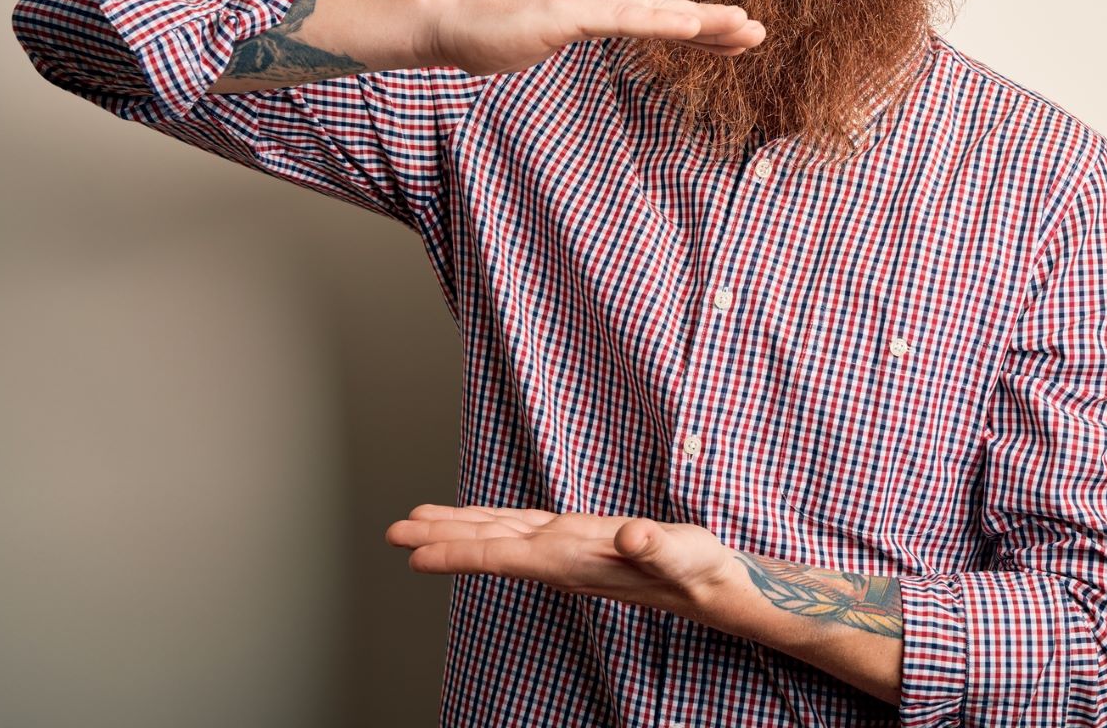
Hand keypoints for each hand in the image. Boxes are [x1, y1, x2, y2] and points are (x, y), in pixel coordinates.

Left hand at [384, 505, 740, 621]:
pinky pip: (522, 529)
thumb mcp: (682, 553)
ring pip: (501, 535)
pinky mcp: (580, 541)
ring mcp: (568, 551)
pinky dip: (493, 521)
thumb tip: (631, 535)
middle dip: (440, 539)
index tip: (413, 554)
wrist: (713, 588)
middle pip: (490, 545)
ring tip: (419, 521)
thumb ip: (655, 545)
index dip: (457, 552)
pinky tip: (483, 520)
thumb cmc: (698, 571)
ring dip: (459, 527)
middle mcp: (562, 559)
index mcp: (574, 560)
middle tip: (393, 532)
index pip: (504, 556)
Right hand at [426, 0, 764, 75]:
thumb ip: (601, 26)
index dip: (704, 24)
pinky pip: (625, 18)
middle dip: (716, 23)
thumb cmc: (502, 31)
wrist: (452, 22)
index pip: (663, 5)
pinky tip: (693, 27)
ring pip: (657, 9)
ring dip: (705, 22)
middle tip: (760, 34)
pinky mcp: (569, 7)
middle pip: (669, 4)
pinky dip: (662, 22)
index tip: (741, 38)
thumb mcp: (565, 30)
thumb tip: (632, 31)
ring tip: (746, 32)